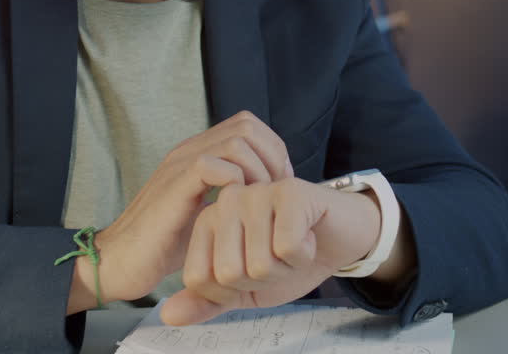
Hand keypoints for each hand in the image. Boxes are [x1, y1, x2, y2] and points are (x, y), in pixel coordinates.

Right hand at [85, 111, 293, 307]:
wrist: (120, 262)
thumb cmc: (166, 243)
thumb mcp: (208, 213)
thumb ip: (232, 196)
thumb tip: (271, 194)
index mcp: (200, 152)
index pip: (249, 126)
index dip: (273, 151)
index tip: (280, 186)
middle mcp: (190, 150)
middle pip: (248, 125)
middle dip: (272, 158)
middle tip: (276, 193)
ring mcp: (180, 164)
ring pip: (237, 140)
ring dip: (259, 172)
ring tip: (259, 203)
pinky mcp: (173, 185)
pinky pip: (213, 165)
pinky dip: (236, 184)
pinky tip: (236, 209)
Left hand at [158, 178, 381, 325]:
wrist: (339, 239)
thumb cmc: (291, 258)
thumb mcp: (245, 289)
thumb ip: (207, 301)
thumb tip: (167, 315)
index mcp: (208, 222)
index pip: (200, 280)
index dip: (232, 291)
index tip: (253, 270)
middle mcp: (227, 202)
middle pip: (229, 273)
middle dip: (263, 280)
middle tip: (279, 256)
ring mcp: (257, 192)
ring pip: (259, 263)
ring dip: (286, 268)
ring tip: (295, 244)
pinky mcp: (289, 191)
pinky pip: (287, 247)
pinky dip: (304, 254)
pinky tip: (309, 235)